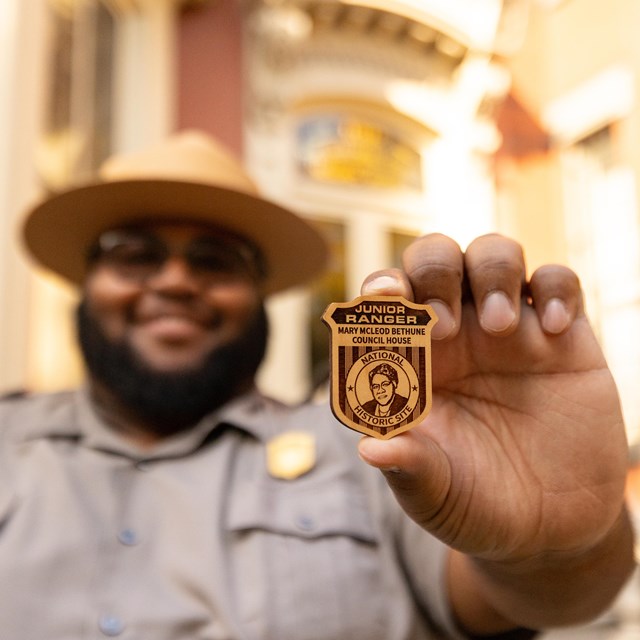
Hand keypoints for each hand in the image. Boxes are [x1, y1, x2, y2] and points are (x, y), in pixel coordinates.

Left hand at [358, 233, 628, 562]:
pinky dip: (555, 289)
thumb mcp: (436, 494)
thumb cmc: (476, 502)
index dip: (380, 288)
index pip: (386, 300)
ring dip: (491, 272)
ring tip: (501, 327)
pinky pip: (557, 281)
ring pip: (493, 253)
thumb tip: (369, 449)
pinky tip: (554, 331)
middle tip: (445, 324)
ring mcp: (509, 330)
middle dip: (433, 272)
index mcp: (412, 360)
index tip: (385, 300)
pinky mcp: (563, 338)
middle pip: (435, 258)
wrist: (549, 525)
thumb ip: (408, 468)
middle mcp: (456, 335)